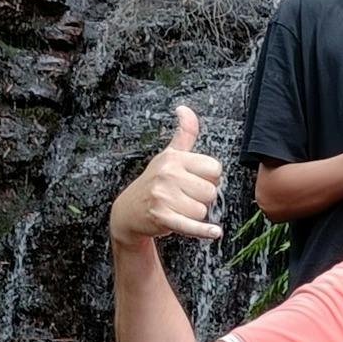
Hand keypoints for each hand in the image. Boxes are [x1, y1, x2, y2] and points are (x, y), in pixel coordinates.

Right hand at [109, 106, 223, 245]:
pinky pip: (191, 225)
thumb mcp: (168, 155)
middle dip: (202, 198)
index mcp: (174, 158)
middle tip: (185, 197)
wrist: (128, 211)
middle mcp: (168, 174)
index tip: (196, 180)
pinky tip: (214, 232)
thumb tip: (184, 108)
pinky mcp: (163, 217)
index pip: (214, 168)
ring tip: (179, 208)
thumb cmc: (153, 182)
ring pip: (203, 210)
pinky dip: (204, 231)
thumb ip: (184, 133)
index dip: (209, 178)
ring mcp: (164, 196)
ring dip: (196, 214)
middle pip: (211, 191)